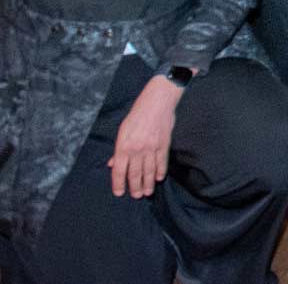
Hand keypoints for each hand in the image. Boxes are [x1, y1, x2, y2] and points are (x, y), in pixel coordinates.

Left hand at [109, 75, 181, 197]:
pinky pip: (161, 162)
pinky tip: (159, 178)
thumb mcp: (122, 130)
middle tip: (136, 196)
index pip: (119, 170)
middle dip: (135, 187)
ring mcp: (152, 148)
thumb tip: (113, 164)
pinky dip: (160, 171)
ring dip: (148, 183)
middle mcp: (137, 149)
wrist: (157, 101)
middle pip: (135, 173)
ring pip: (149, 170)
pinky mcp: (164, 144)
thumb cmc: (137, 114)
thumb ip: (118, 150)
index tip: (119, 193)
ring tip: (148, 192)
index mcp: (124, 146)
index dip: (119, 183)